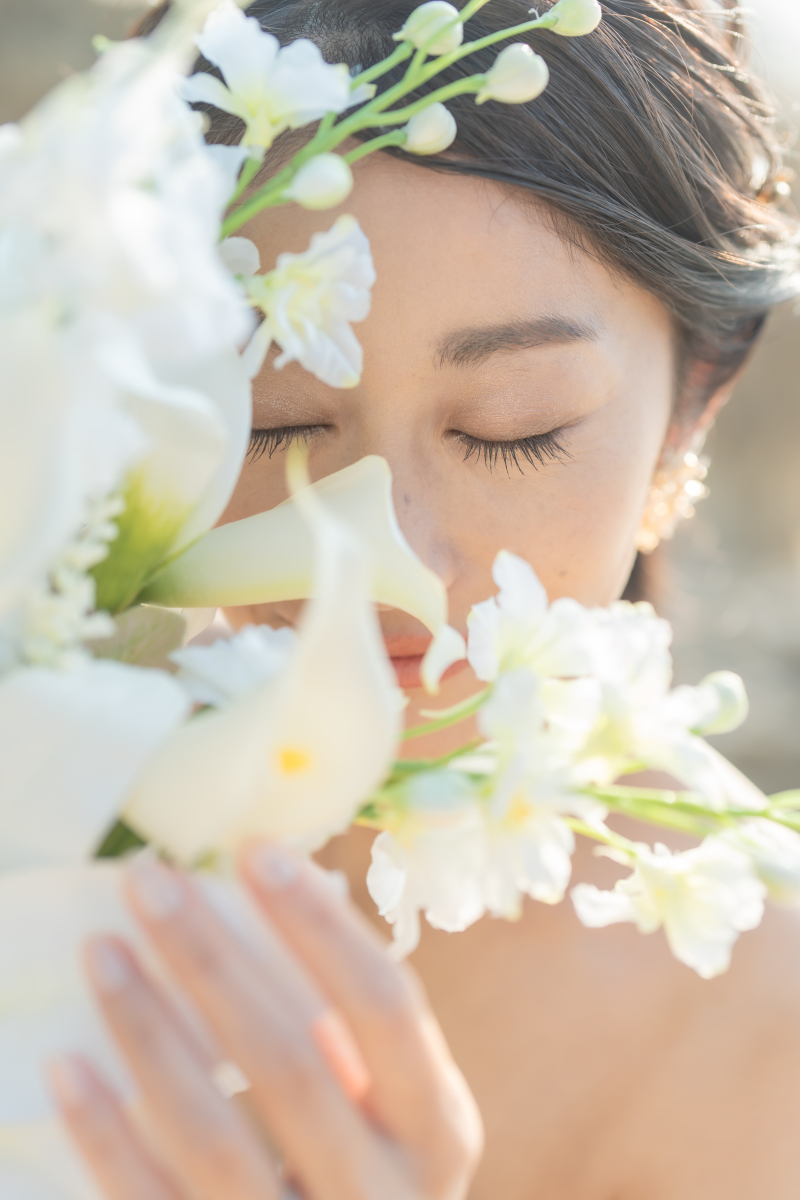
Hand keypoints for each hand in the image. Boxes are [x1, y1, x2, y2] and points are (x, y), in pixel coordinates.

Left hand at [47, 845, 482, 1199]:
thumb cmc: (372, 1175)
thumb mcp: (396, 1112)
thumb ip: (351, 1034)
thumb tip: (267, 906)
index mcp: (439, 1129)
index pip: (386, 1008)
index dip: (321, 927)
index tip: (255, 851)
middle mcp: (384, 1196)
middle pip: (290, 1063)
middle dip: (212, 959)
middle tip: (149, 879)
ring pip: (214, 1134)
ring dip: (149, 1030)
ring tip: (103, 949)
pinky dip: (105, 1132)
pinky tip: (70, 1064)